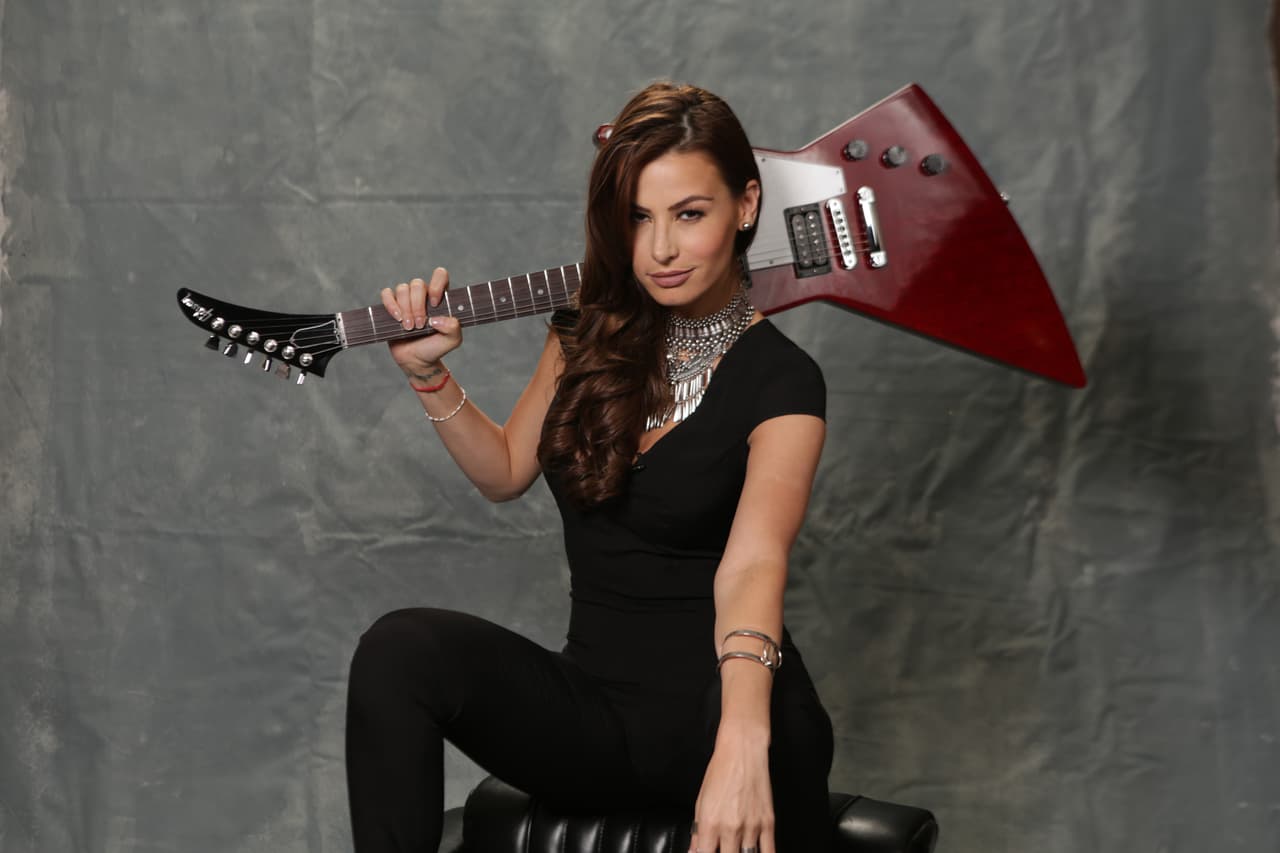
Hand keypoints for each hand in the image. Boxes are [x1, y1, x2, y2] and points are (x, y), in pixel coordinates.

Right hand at [379, 267, 462, 377]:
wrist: (417, 360)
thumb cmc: (435, 347)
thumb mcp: (453, 340)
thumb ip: (454, 328)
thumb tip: (436, 318)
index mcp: (440, 297)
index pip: (440, 275)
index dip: (436, 285)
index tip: (435, 304)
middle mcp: (423, 295)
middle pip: (418, 284)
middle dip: (417, 306)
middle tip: (420, 325)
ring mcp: (407, 299)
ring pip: (402, 289)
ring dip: (405, 309)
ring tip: (409, 328)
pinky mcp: (392, 306)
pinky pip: (387, 294)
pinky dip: (391, 305)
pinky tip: (397, 318)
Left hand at [689, 733, 774, 852]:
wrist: (743, 752)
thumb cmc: (720, 772)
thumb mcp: (700, 801)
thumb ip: (697, 831)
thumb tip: (693, 850)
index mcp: (710, 823)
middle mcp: (730, 828)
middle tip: (723, 848)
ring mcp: (751, 827)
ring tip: (736, 847)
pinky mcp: (768, 823)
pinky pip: (769, 850)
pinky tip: (756, 852)